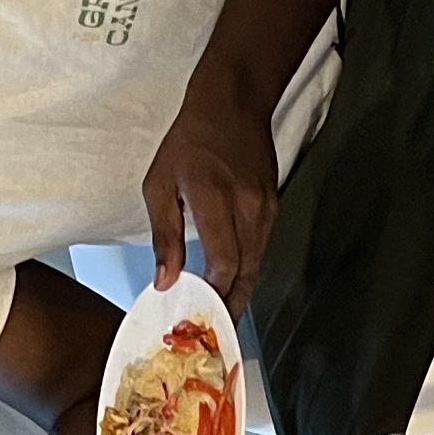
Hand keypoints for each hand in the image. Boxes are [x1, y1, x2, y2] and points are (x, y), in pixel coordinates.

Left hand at [141, 67, 280, 309]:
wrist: (234, 103)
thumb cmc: (189, 140)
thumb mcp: (160, 184)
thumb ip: (165, 236)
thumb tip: (166, 281)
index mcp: (216, 202)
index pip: (225, 265)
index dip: (215, 295)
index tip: (200, 314)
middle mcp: (249, 209)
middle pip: (247, 274)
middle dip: (233, 306)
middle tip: (217, 331)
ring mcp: (266, 209)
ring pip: (258, 264)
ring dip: (241, 291)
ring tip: (222, 312)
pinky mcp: (273, 206)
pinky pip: (261, 247)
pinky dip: (247, 268)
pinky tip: (232, 279)